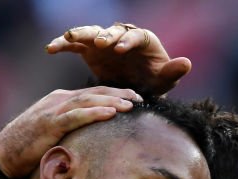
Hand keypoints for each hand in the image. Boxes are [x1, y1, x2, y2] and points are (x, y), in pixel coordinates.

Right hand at [0, 86, 139, 177]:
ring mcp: (52, 111)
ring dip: (112, 101)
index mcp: (59, 102)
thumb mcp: (52, 136)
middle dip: (118, 93)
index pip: (91, 94)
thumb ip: (70, 132)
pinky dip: (95, 113)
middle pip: (93, 93)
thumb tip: (90, 142)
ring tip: (131, 103)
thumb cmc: (26, 151)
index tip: (133, 99)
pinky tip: (111, 113)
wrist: (1, 157)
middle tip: (140, 97)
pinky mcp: (49, 124)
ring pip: (88, 100)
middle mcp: (57, 101)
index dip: (114, 94)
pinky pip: (76, 115)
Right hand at [46, 23, 190, 95]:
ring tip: (69, 37)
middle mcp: (120, 36)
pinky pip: (74, 45)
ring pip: (90, 33)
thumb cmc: (151, 83)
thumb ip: (172, 72)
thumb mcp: (162, 81)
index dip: (128, 40)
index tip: (121, 49)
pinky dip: (63, 44)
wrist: (133, 89)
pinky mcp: (88, 50)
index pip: (136, 36)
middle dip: (104, 35)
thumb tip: (187, 63)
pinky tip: (50, 49)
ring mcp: (102, 42)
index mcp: (141, 40)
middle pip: (111, 31)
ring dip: (80, 33)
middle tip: (100, 43)